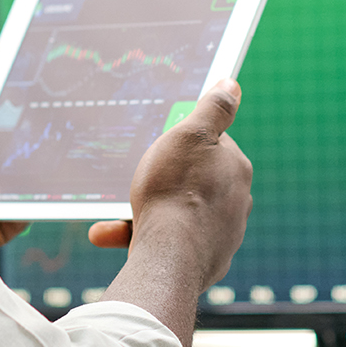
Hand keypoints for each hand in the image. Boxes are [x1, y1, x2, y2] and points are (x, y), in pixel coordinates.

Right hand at [98, 81, 253, 340]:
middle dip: (165, 178)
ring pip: (179, 213)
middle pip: (195, 180)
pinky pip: (169, 243)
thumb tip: (232, 85)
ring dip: (146, 211)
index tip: (161, 146)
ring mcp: (221, 234)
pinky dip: (141, 238)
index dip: (184, 142)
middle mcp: (236, 202)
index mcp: (236, 169)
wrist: (169, 257)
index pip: (212, 145)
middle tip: (137, 177)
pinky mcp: (202, 262)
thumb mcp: (189, 135)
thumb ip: (213, 109)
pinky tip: (109, 235)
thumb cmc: (176, 190)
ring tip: (111, 214)